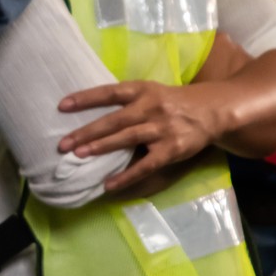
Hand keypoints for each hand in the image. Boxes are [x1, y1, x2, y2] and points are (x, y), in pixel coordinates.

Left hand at [56, 79, 224, 193]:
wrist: (213, 110)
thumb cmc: (171, 102)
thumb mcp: (150, 92)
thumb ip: (125, 101)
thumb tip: (87, 113)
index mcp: (142, 90)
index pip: (110, 92)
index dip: (86, 98)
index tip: (62, 106)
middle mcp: (151, 107)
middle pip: (115, 119)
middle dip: (87, 131)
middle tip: (63, 143)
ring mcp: (163, 129)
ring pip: (128, 138)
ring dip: (102, 147)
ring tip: (79, 156)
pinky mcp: (173, 149)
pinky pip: (146, 165)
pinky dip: (127, 176)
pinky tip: (109, 185)